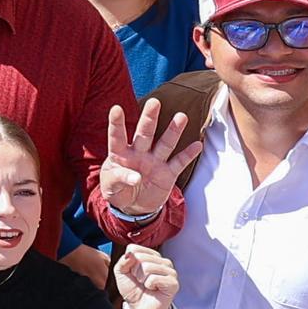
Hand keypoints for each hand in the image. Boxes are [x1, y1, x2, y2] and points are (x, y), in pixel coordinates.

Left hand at [93, 102, 199, 225]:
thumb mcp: (110, 187)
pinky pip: (179, 162)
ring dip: (173, 131)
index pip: (117, 137)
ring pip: (165, 144)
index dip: (116, 123)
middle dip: (149, 118)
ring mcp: (155, 162)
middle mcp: (139, 154)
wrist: (133, 206)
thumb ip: (119, 179)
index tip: (116, 108)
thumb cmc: (117, 191)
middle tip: (154, 102)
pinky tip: (197, 145)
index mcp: (120, 155)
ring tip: (181, 116)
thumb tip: (136, 177)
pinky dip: (188, 155)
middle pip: (144, 133)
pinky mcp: (168, 173)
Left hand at [111, 243, 180, 308]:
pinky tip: (153, 288)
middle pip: (140, 257)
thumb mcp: (121, 273)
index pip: (134, 248)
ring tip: (146, 284)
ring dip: (141, 279)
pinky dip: (149, 285)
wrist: (138, 308)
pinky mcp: (173, 282)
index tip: (133, 272)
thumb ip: (123, 261)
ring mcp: (169, 271)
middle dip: (135, 272)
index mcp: (150, 255)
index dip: (128, 262)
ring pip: (147, 267)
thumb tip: (130, 254)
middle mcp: (162, 260)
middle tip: (140, 281)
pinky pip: (154, 278)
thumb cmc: (132, 289)